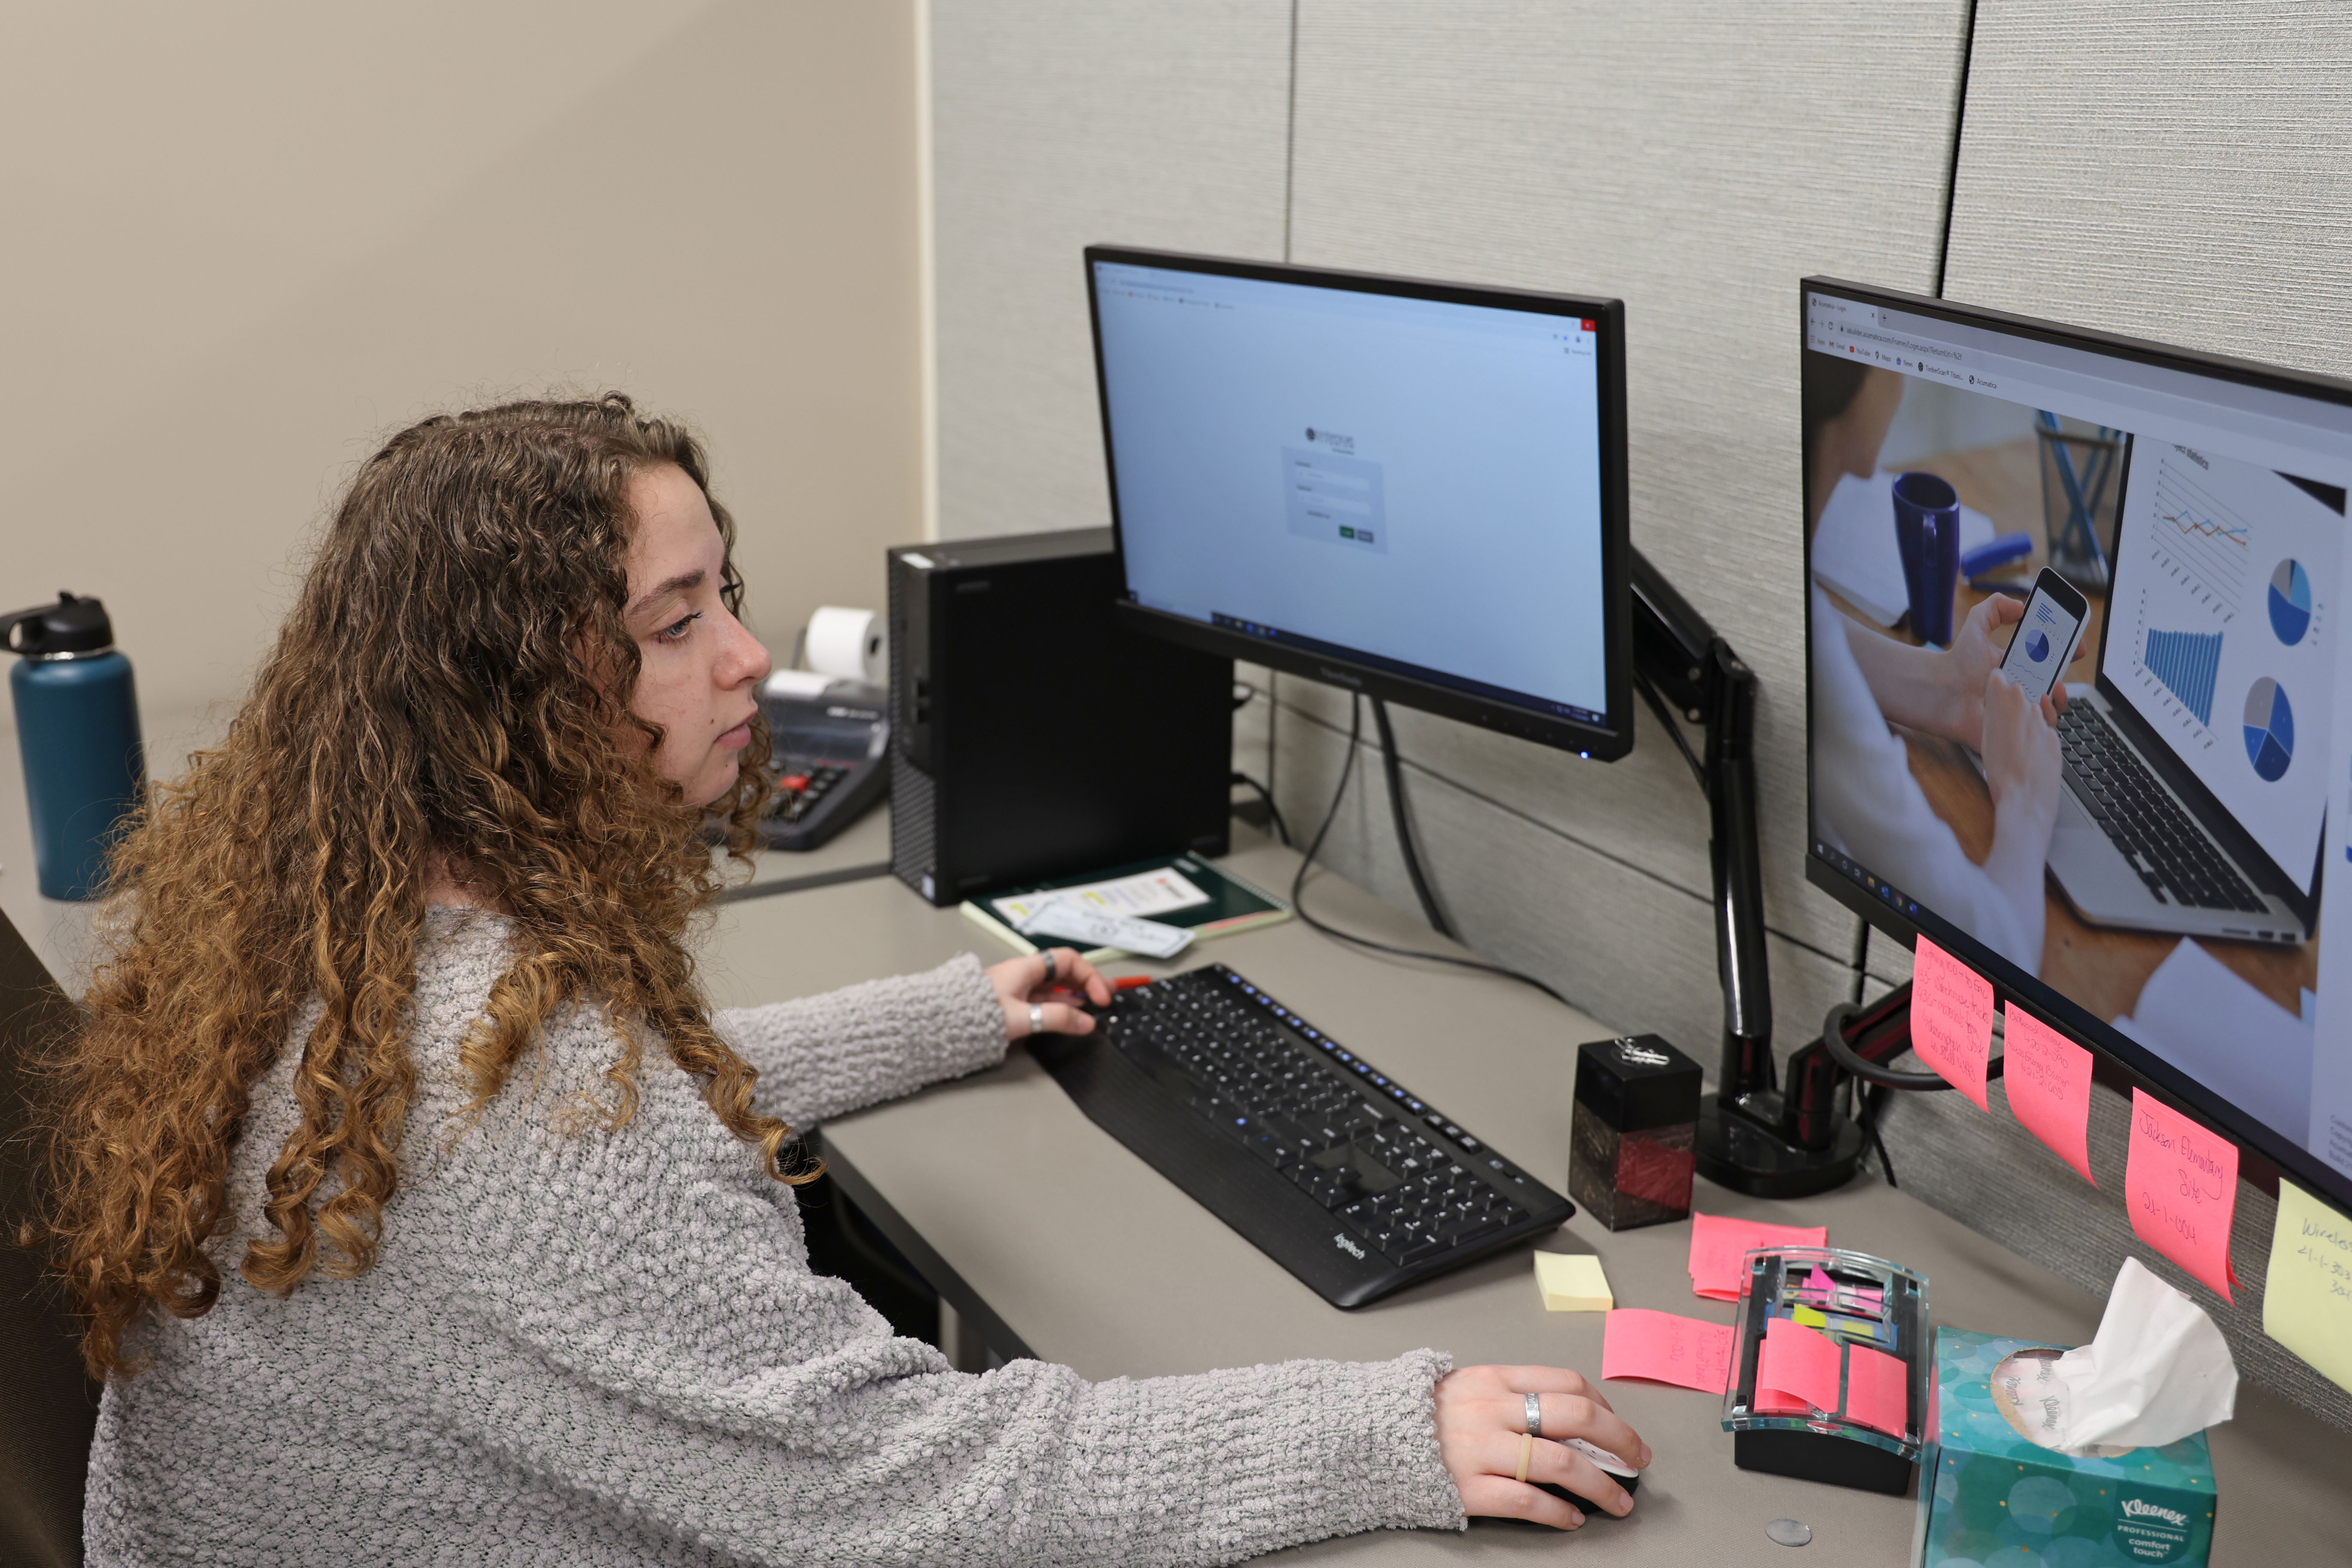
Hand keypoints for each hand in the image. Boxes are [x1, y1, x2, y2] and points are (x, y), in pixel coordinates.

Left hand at [986, 949, 1111, 1038]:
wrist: (944, 1021)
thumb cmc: (976, 1013)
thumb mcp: (1022, 1017)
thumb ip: (1056, 1019)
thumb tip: (1086, 1022)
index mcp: (1027, 969)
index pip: (1068, 961)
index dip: (1089, 975)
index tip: (1100, 996)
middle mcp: (1025, 976)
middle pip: (1065, 973)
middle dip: (1087, 984)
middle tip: (1106, 998)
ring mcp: (1020, 990)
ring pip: (1056, 989)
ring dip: (1076, 997)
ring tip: (1093, 1008)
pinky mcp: (1014, 1005)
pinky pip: (1045, 1001)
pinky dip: (1061, 1007)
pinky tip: (1070, 1016)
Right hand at [1434, 1364, 1650, 1529]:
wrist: (1365, 1436)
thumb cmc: (1419, 1414)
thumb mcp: (1466, 1385)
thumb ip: (1511, 1393)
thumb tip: (1570, 1415)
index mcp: (1494, 1380)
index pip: (1568, 1384)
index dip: (1605, 1407)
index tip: (1621, 1429)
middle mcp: (1493, 1411)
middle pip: (1576, 1418)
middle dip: (1619, 1441)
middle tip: (1637, 1461)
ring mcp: (1481, 1450)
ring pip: (1561, 1463)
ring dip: (1600, 1486)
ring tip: (1616, 1502)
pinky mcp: (1468, 1488)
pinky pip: (1526, 1501)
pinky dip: (1557, 1512)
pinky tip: (1570, 1519)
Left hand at [1943, 594, 2076, 745]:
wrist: (1940, 690)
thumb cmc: (1958, 661)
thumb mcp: (1977, 625)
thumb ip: (1995, 607)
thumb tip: (2021, 606)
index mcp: (2023, 665)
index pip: (2055, 659)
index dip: (2069, 652)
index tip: (2077, 645)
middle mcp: (2026, 686)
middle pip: (2059, 683)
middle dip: (2067, 675)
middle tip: (2064, 668)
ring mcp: (2021, 707)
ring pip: (2054, 708)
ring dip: (2059, 698)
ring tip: (2052, 688)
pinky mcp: (2015, 727)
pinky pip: (2038, 729)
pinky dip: (2043, 719)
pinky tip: (2034, 707)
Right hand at [1980, 669, 2062, 828]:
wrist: (2025, 798)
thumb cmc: (2000, 772)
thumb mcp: (1985, 738)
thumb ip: (1993, 715)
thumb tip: (1997, 701)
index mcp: (2004, 702)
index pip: (2000, 678)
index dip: (1996, 683)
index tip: (1994, 686)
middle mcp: (2027, 707)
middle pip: (2020, 695)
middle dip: (2012, 702)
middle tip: (2002, 719)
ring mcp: (2044, 723)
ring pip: (2034, 714)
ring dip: (2025, 722)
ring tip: (2013, 742)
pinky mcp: (2055, 739)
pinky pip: (2044, 733)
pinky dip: (2036, 739)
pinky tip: (2026, 754)